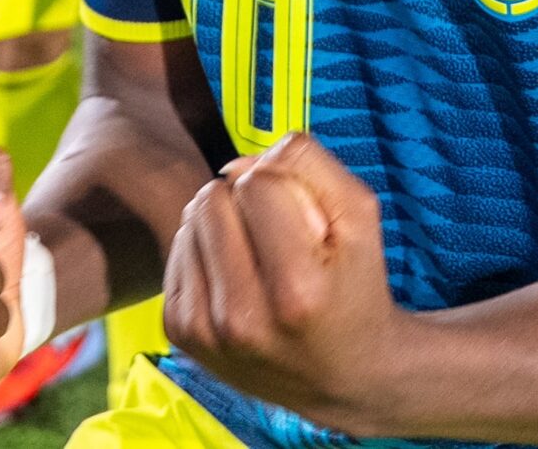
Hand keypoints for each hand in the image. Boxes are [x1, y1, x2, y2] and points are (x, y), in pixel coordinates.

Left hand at [164, 132, 404, 433]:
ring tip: (260, 258)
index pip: (256, 184)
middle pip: (212, 199)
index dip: (282, 182)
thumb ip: (308, 163)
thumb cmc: (355, 283)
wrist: (345, 375)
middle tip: (279, 235)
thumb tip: (234, 166)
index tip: (303, 214)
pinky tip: (237, 277)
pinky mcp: (180, 334)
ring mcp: (205, 332)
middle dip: (245, 200)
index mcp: (296, 291)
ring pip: (190, 221)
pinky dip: (206, 251)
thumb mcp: (360, 215)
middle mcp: (242, 319)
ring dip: (222, 224)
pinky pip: (177, 251)